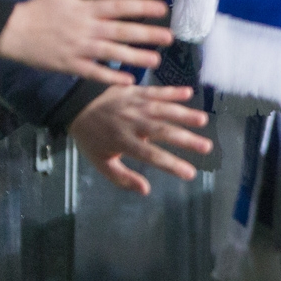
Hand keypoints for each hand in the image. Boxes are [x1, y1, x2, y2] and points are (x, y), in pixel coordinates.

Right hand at [0, 0, 170, 83]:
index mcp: (87, 9)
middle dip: (147, 34)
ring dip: (135, 57)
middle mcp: (87, 28)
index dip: (142, 7)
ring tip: (156, 60)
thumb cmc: (40, 8)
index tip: (163, 9)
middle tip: (169, 38)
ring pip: (112, 54)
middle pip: (122, 31)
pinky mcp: (70, 65)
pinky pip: (94, 73)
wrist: (12, 32)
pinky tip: (128, 81)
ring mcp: (79, 48)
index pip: (120, 6)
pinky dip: (111, 77)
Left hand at [70, 84, 211, 195]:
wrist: (74, 105)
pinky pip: (157, 91)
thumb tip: (146, 190)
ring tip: (203, 120)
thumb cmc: (91, 136)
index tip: (190, 173)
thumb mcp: (101, 162)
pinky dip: (172, 91)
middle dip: (186, 140)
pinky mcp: (136, 91)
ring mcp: (136, 105)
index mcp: (123, 142)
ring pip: (163, 110)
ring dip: (184, 114)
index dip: (172, 165)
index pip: (152, 156)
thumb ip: (122, 178)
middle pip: (163, 132)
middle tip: (207, 147)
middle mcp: (132, 123)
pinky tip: (188, 93)